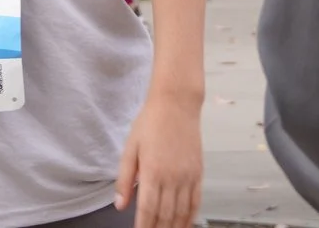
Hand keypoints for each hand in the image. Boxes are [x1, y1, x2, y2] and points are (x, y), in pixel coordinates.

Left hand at [114, 91, 202, 227]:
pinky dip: (190, 217)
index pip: (147, 210)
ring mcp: (187, 176)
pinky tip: (184, 225)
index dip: (143, 227)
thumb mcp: (130, 148)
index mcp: (152, 172)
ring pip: (181, 213)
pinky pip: (196, 202)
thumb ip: (125, 179)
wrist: (177, 103)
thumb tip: (120, 205)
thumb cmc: (150, 122)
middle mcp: (172, 178)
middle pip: (165, 216)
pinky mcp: (198, 173)